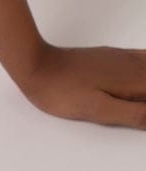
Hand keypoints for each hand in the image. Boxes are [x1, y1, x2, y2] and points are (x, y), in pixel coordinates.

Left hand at [18, 42, 145, 129]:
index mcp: (134, 80)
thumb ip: (137, 114)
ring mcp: (123, 58)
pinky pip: (145, 57)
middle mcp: (133, 65)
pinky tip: (145, 71)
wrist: (36, 66)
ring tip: (144, 101)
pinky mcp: (112, 56)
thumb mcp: (101, 111)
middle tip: (145, 109)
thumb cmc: (65, 93)